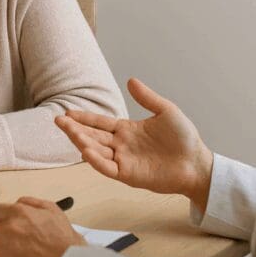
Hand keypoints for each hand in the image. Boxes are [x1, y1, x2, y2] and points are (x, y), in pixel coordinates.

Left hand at [0, 197, 85, 256]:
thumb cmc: (63, 240)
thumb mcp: (52, 210)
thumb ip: (30, 203)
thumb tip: (17, 202)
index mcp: (17, 213)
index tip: (1, 223)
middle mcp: (7, 229)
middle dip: (0, 235)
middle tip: (15, 241)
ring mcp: (3, 250)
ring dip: (2, 252)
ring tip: (20, 255)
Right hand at [56, 78, 213, 211]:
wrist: (197, 163)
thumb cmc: (184, 139)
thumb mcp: (166, 111)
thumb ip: (147, 98)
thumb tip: (130, 80)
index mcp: (127, 130)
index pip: (99, 123)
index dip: (84, 118)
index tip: (67, 112)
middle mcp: (121, 145)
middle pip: (93, 136)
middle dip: (74, 129)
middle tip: (58, 120)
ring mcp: (124, 161)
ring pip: (96, 151)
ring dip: (81, 142)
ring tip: (69, 132)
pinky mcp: (129, 175)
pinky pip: (108, 168)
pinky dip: (96, 161)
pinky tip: (86, 151)